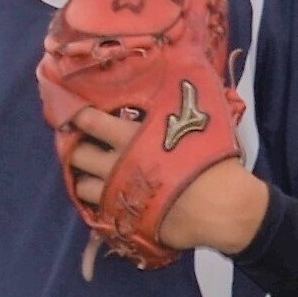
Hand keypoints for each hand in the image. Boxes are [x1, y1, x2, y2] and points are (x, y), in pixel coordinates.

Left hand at [61, 105, 266, 254]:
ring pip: (81, 184)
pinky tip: (107, 198)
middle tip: (83, 146)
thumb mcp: (195, 123)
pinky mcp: (121, 218)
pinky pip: (95, 210)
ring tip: (94, 175)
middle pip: (77, 153)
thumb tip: (177, 78)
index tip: (75, 113)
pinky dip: (97, 203)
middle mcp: (115, 163)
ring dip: (85, 179)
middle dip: (76, 148)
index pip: (88, 119)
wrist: (221, 207)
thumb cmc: (212, 161)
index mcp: (130, 136)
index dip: (78, 116)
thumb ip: (172, 109)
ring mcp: (115, 192)